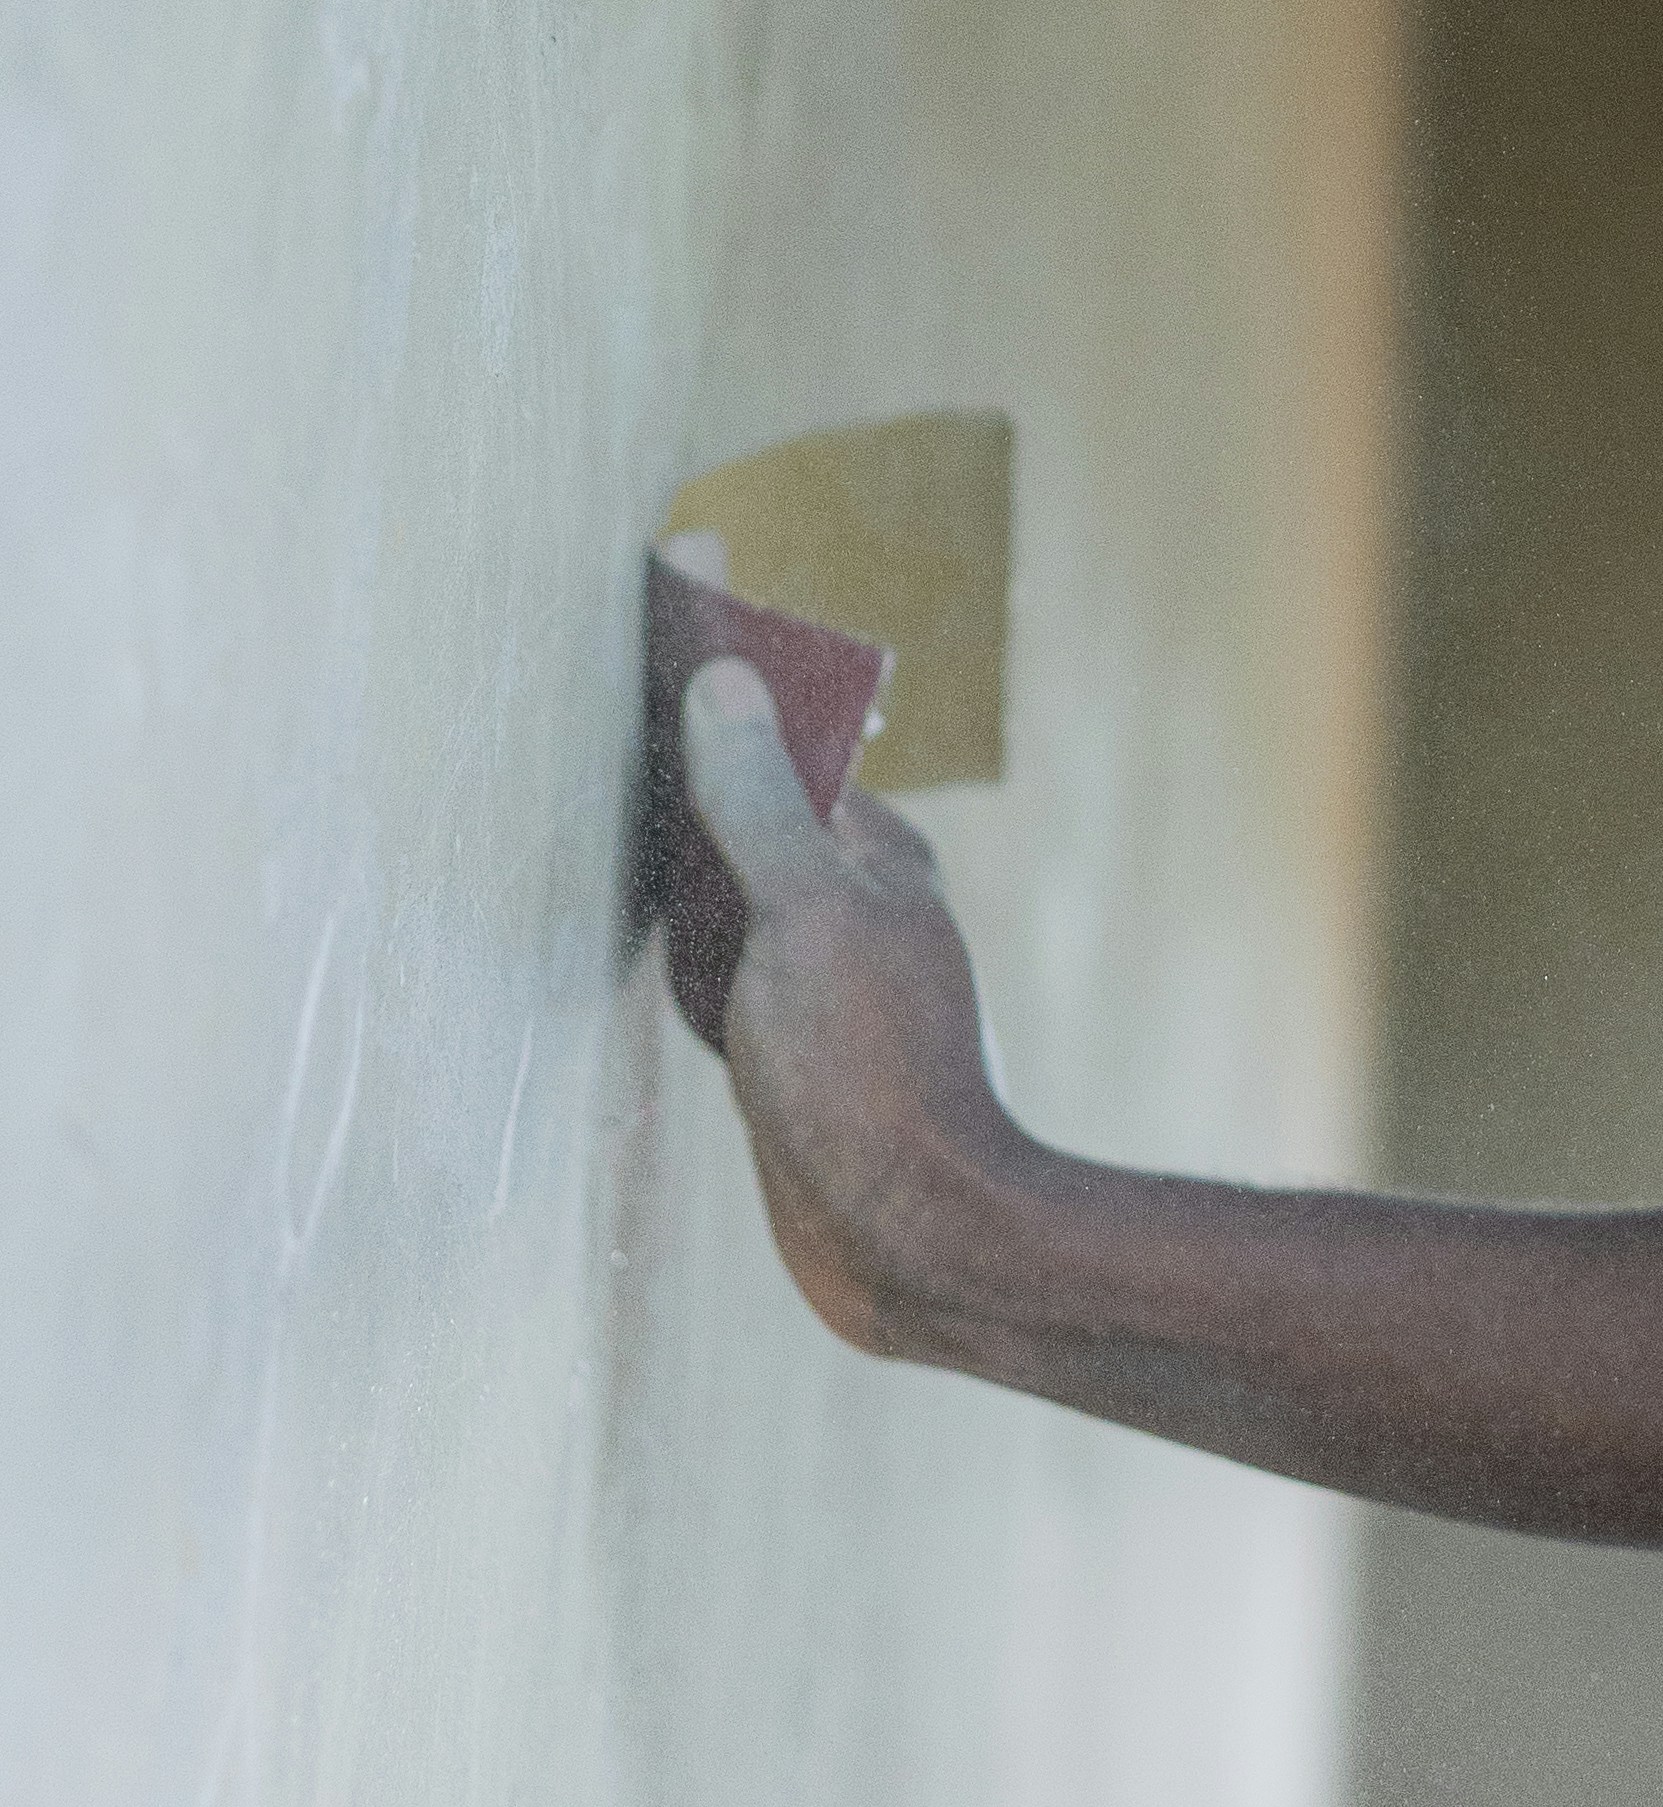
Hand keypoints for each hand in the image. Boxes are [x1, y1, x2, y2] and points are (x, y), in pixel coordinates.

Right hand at [679, 657, 1031, 1355]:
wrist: (908, 1239)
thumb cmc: (867, 1074)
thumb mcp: (803, 918)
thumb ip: (759, 802)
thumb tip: (724, 679)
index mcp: (873, 855)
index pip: (786, 730)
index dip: (726, 657)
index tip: (681, 567)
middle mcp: (854, 906)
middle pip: (755, 798)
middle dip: (694, 731)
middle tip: (617, 651)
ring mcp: (820, 980)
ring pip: (730, 883)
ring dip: (680, 828)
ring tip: (610, 764)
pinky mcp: (785, 1052)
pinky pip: (717, 963)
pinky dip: (675, 926)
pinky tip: (638, 923)